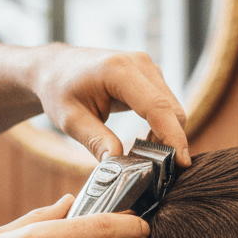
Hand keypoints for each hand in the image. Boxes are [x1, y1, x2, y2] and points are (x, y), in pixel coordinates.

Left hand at [29, 45, 189, 165]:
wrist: (55, 66)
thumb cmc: (58, 89)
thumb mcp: (70, 120)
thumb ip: (96, 141)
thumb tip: (118, 167)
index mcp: (119, 70)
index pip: (157, 107)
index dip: (173, 136)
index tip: (182, 162)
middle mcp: (140, 64)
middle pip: (171, 109)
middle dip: (172, 142)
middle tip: (161, 173)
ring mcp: (147, 67)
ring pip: (172, 108)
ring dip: (167, 135)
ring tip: (147, 160)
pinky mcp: (150, 75)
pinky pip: (165, 105)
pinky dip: (162, 126)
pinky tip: (146, 144)